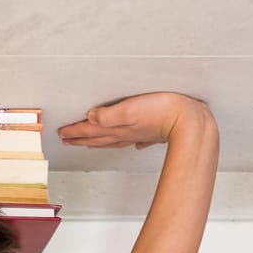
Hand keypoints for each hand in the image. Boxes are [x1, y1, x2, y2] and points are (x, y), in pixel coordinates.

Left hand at [57, 92, 210, 149]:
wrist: (191, 121)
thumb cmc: (163, 112)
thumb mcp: (130, 108)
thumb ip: (109, 114)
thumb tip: (90, 116)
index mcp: (117, 127)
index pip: (89, 130)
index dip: (74, 131)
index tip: (61, 133)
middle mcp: (124, 134)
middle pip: (97, 138)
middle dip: (80, 138)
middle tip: (67, 140)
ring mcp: (138, 136)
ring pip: (112, 140)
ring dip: (97, 141)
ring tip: (88, 143)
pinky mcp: (152, 134)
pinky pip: (134, 140)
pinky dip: (127, 142)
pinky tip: (132, 143)